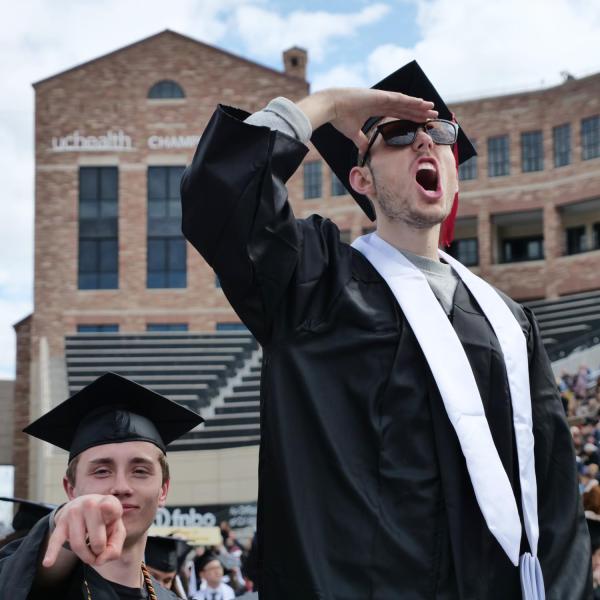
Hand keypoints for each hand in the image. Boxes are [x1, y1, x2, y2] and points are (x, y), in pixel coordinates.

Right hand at [43, 494, 125, 566]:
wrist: (87, 506)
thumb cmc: (105, 521)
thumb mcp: (116, 529)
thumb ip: (114, 547)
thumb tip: (99, 560)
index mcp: (109, 503)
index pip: (110, 506)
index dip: (108, 508)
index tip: (105, 506)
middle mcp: (91, 504)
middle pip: (97, 540)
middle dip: (99, 552)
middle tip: (100, 551)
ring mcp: (74, 512)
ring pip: (78, 545)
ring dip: (85, 557)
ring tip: (90, 556)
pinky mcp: (61, 522)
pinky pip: (55, 540)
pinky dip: (51, 552)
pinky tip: (47, 563)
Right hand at [297, 88, 437, 152]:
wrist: (332, 108)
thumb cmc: (339, 119)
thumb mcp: (353, 133)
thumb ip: (361, 140)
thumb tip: (364, 150)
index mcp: (375, 109)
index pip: (397, 114)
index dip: (410, 118)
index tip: (420, 122)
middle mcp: (381, 102)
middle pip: (404, 108)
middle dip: (418, 112)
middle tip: (432, 115)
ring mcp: (381, 98)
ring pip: (405, 102)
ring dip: (419, 105)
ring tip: (432, 108)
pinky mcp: (380, 96)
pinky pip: (400, 99)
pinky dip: (411, 101)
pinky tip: (422, 103)